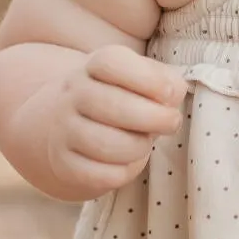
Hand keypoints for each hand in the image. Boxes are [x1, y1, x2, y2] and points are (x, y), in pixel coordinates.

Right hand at [46, 46, 187, 201]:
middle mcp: (73, 94)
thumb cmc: (119, 97)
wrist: (68, 123)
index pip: (112, 63)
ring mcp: (64, 130)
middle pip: (114, 106)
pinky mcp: (64, 164)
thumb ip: (164, 79)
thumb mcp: (139, 78)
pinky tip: (128, 162)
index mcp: (94, 66)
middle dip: (154, 118)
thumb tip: (174, 93)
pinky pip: (99, 174)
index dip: (148, 78)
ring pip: (107, 144)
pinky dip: (123, 172)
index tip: (169, 93)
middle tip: (171, 122)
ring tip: (146, 142)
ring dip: (139, 147)